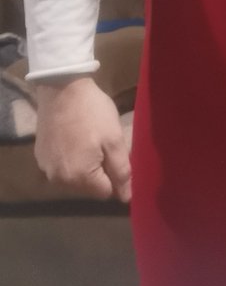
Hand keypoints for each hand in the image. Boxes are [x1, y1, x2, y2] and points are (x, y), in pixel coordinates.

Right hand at [34, 75, 131, 201]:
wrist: (61, 87)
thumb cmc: (92, 112)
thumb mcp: (114, 139)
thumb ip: (121, 171)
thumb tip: (126, 198)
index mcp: (79, 178)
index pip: (106, 192)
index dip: (115, 175)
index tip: (117, 155)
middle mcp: (59, 180)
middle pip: (89, 187)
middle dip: (99, 171)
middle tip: (103, 144)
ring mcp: (46, 168)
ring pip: (74, 178)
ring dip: (84, 166)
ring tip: (88, 140)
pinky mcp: (40, 156)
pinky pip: (61, 167)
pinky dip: (70, 158)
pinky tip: (73, 139)